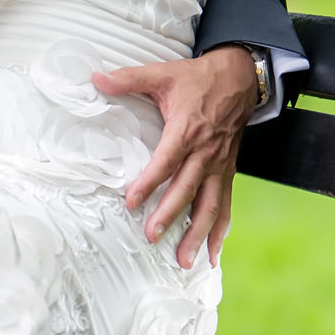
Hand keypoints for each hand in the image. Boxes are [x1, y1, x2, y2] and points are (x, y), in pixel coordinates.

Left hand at [91, 45, 258, 270]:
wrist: (239, 79)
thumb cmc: (197, 79)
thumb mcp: (163, 73)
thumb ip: (129, 78)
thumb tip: (96, 78)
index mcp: (187, 129)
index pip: (166, 160)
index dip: (149, 182)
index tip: (131, 202)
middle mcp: (205, 152)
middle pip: (187, 189)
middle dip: (170, 215)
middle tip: (152, 237)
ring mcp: (219, 165)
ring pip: (210, 205)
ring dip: (199, 235)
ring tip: (185, 261)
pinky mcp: (227, 172)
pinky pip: (225, 204)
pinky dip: (221, 230)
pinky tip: (212, 253)